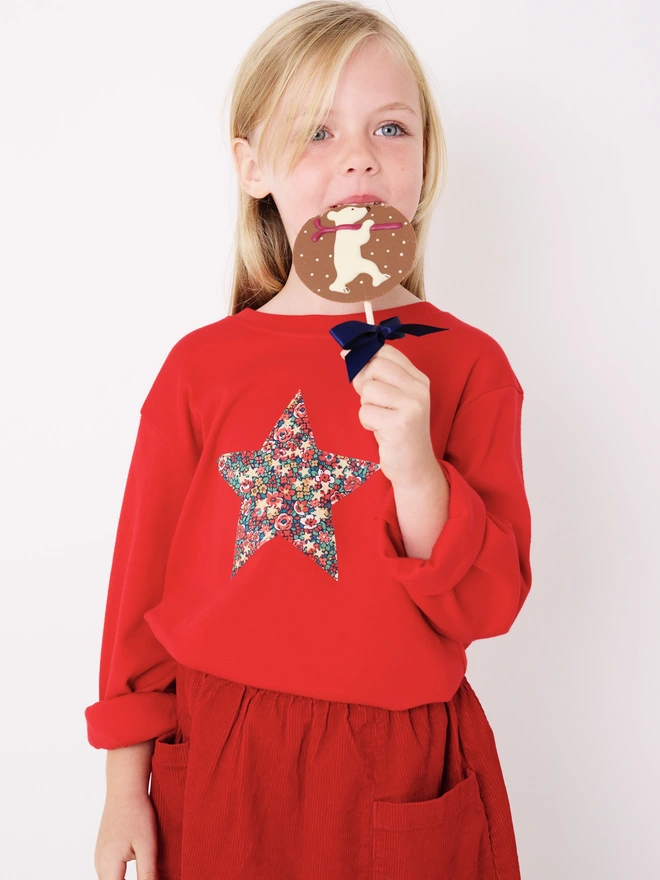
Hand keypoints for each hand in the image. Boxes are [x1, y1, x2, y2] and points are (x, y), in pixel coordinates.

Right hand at [94, 790, 157, 879]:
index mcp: (108, 867)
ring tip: (146, 874)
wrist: (125, 790)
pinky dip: (122, 877)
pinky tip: (138, 871)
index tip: (147, 879)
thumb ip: (148, 874)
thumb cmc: (138, 815)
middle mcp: (100, 865)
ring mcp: (100, 858)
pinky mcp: (104, 851)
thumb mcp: (148, 847)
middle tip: (149, 875)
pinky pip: (111, 872)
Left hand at [343, 343, 437, 485]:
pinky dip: (367, 423)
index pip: (386, 352)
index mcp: (418, 379)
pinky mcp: (401, 424)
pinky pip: (366, 413)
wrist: (414, 466)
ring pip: (369, 390)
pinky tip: (380, 431)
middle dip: (363, 382)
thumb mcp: (393, 398)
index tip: (353, 362)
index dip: (364, 355)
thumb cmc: (397, 430)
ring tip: (380, 418)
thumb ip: (376, 376)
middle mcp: (419, 389)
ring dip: (366, 406)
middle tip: (370, 401)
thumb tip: (347, 352)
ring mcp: (412, 406)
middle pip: (376, 366)